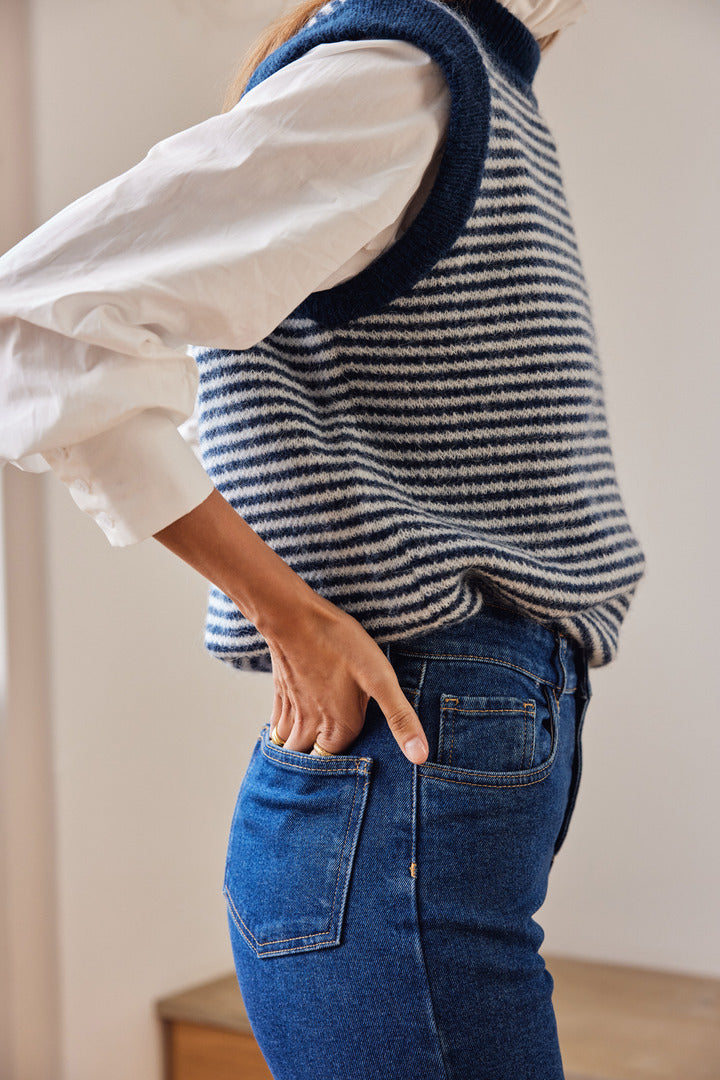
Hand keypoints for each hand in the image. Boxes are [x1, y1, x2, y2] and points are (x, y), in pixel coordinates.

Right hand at [264, 593, 428, 763]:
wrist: (294, 616)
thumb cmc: (340, 644)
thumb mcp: (380, 679)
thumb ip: (400, 718)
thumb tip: (420, 756)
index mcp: (338, 729)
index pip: (338, 770)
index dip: (347, 776)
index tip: (358, 782)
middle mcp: (311, 727)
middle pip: (308, 766)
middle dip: (317, 775)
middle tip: (330, 778)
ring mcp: (292, 711)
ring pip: (288, 750)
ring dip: (296, 759)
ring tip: (308, 762)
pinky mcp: (281, 694)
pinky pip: (275, 728)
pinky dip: (280, 737)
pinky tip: (286, 736)